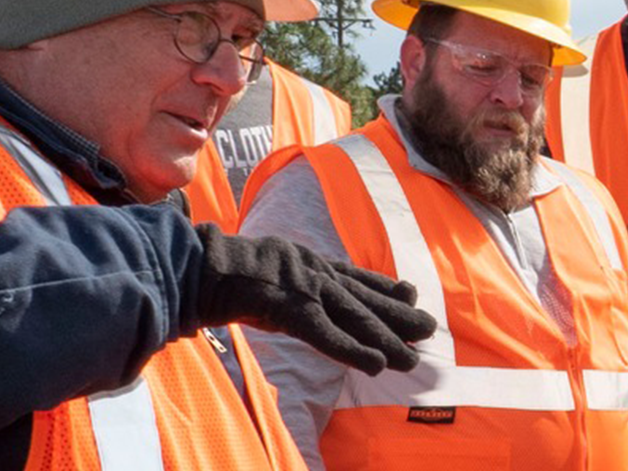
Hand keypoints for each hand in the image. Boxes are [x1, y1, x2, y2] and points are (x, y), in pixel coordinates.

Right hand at [195, 234, 438, 374]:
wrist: (198, 265)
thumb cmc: (223, 270)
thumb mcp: (269, 268)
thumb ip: (288, 278)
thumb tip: (290, 291)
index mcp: (308, 263)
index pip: (356, 277)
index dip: (385, 287)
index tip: (410, 291)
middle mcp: (316, 274)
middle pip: (366, 298)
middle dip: (399, 314)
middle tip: (429, 327)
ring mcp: (305, 290)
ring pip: (356, 317)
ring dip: (387, 338)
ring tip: (412, 358)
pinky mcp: (291, 310)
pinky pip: (326, 334)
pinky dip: (352, 350)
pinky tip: (375, 365)